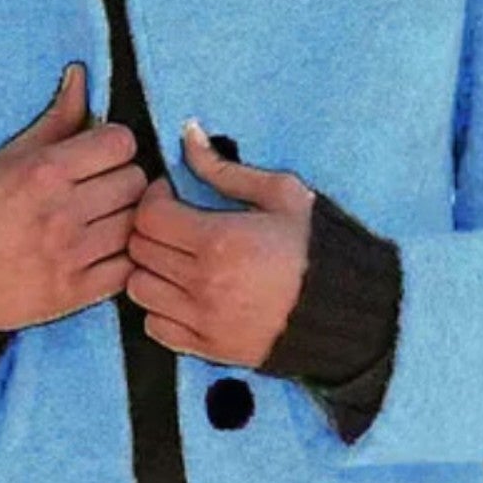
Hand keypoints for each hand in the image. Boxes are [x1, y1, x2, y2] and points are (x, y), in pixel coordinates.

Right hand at [0, 62, 146, 329]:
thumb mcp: (9, 158)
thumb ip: (55, 119)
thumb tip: (80, 75)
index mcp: (45, 171)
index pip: (121, 143)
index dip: (113, 146)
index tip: (100, 157)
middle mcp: (62, 211)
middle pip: (135, 181)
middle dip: (122, 181)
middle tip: (102, 190)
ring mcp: (72, 254)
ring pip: (137, 224)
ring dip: (126, 220)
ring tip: (104, 221)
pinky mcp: (76, 291)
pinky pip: (129, 267)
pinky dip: (123, 259)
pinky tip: (103, 252)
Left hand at [124, 119, 314, 366]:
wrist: (344, 311)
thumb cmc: (315, 247)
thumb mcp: (281, 194)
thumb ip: (225, 168)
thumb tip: (188, 134)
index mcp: (220, 241)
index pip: (149, 216)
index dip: (155, 199)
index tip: (173, 197)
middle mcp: (204, 284)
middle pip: (139, 250)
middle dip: (151, 230)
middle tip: (176, 225)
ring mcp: (203, 320)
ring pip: (138, 289)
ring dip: (151, 270)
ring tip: (177, 260)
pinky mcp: (207, 348)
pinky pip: (155, 326)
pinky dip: (160, 308)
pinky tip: (184, 294)